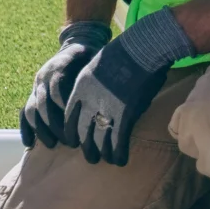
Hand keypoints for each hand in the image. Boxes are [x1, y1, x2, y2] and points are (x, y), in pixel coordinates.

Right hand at [20, 21, 111, 147]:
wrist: (78, 43)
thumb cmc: (92, 56)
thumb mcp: (96, 61)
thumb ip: (97, 76)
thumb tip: (108, 99)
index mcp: (59, 65)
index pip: (57, 90)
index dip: (65, 109)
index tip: (79, 125)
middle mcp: (44, 75)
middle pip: (43, 103)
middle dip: (55, 125)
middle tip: (70, 142)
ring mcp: (37, 85)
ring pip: (31, 109)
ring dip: (41, 129)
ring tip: (52, 145)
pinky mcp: (34, 93)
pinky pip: (24, 111)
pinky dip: (26, 127)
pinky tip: (30, 143)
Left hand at [60, 8, 193, 165]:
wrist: (140, 47)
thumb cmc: (123, 54)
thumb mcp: (97, 67)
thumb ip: (92, 86)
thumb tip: (94, 100)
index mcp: (80, 88)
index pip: (69, 117)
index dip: (72, 132)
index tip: (75, 141)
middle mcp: (90, 101)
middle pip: (81, 133)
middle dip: (86, 148)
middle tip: (91, 157)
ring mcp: (107, 109)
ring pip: (99, 142)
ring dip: (103, 154)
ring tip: (107, 160)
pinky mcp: (125, 115)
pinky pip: (118, 142)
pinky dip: (119, 154)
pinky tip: (121, 160)